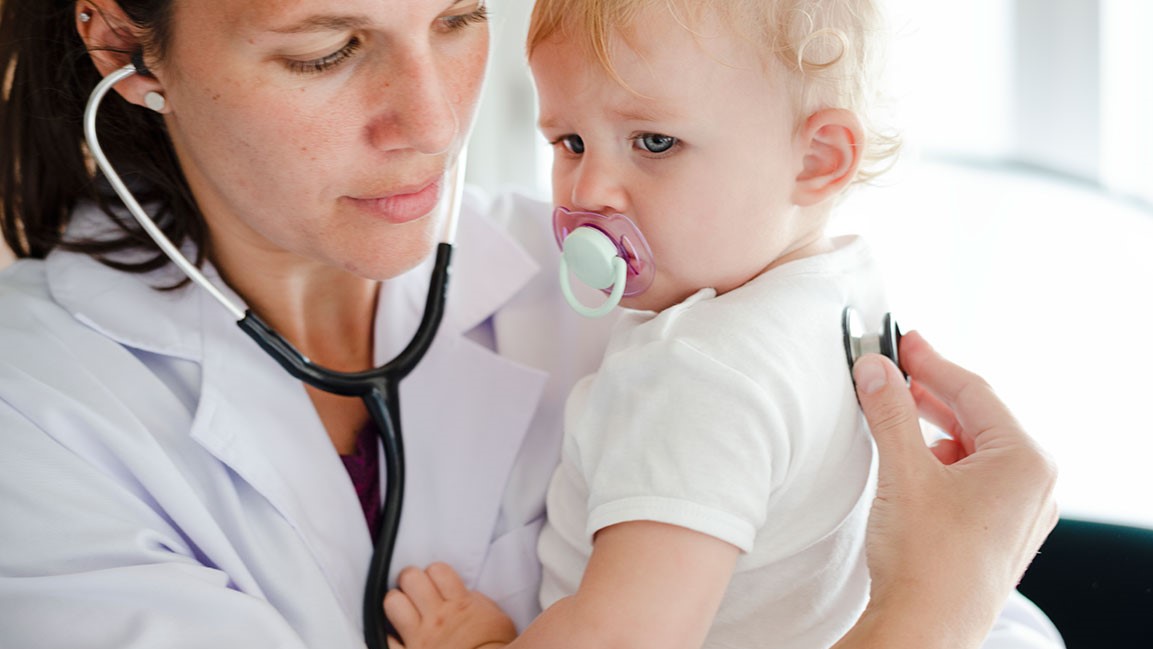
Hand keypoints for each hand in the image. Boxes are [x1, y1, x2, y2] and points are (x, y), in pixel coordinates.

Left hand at [383, 563, 516, 648]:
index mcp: (460, 605)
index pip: (437, 570)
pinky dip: (387, 634)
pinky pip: (385, 638)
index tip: (436, 582)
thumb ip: (477, 601)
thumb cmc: (496, 648)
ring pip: (393, 603)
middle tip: (414, 589)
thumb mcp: (498, 619)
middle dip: (411, 579)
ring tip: (402, 608)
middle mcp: (437, 618)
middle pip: (410, 579)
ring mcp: (420, 638)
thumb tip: (464, 593)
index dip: (435, 573)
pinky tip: (395, 634)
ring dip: (396, 602)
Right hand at [841, 331, 1057, 648]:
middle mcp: (1034, 484)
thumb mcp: (903, 472)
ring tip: (893, 411)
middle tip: (892, 369)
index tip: (902, 341)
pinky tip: (909, 460)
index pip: (975, 392)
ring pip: (973, 448)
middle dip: (931, 393)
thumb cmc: (927, 560)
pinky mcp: (998, 532)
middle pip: (978, 418)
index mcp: (1026, 462)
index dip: (932, 362)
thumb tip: (875, 368)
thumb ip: (890, 412)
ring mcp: (1019, 512)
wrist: (925, 630)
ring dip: (933, 427)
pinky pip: (973, 477)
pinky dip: (940, 460)